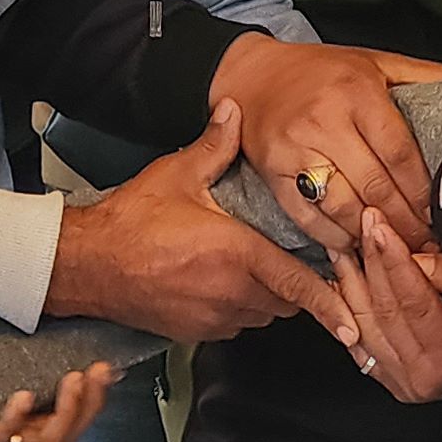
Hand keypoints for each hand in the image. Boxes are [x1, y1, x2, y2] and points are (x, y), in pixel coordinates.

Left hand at [0, 364, 111, 441]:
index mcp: (4, 434)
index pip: (61, 421)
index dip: (88, 401)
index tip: (104, 369)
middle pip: (63, 435)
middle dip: (88, 404)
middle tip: (100, 373)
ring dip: (64, 412)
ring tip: (74, 382)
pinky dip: (11, 420)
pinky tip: (21, 398)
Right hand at [45, 99, 358, 347]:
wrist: (87, 266)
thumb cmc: (130, 222)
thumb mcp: (176, 174)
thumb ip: (215, 144)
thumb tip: (234, 108)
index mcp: (237, 257)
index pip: (299, 285)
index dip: (331, 303)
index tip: (355, 322)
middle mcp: (232, 295)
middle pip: (286, 301)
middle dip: (298, 287)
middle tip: (301, 263)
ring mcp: (214, 319)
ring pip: (263, 315)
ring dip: (268, 298)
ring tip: (258, 269)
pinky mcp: (196, 332)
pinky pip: (235, 324)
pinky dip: (240, 308)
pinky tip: (225, 283)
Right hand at [210, 29, 441, 255]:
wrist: (250, 76)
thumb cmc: (318, 71)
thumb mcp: (374, 61)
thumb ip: (423, 76)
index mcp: (356, 92)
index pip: (399, 152)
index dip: (422, 190)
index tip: (441, 214)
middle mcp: (325, 121)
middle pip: (375, 186)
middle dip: (406, 222)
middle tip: (427, 245)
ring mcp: (295, 150)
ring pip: (343, 207)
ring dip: (372, 235)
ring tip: (395, 249)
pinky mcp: (272, 174)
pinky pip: (308, 218)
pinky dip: (334, 238)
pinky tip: (354, 246)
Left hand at [331, 206, 441, 401]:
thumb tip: (417, 260)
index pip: (415, 303)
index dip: (397, 262)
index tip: (383, 228)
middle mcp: (419, 377)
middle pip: (386, 309)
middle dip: (374, 259)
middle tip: (368, 221)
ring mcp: (398, 380)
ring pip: (363, 322)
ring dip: (352, 279)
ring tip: (346, 242)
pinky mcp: (385, 377)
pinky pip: (356, 337)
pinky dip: (346, 305)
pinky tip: (343, 278)